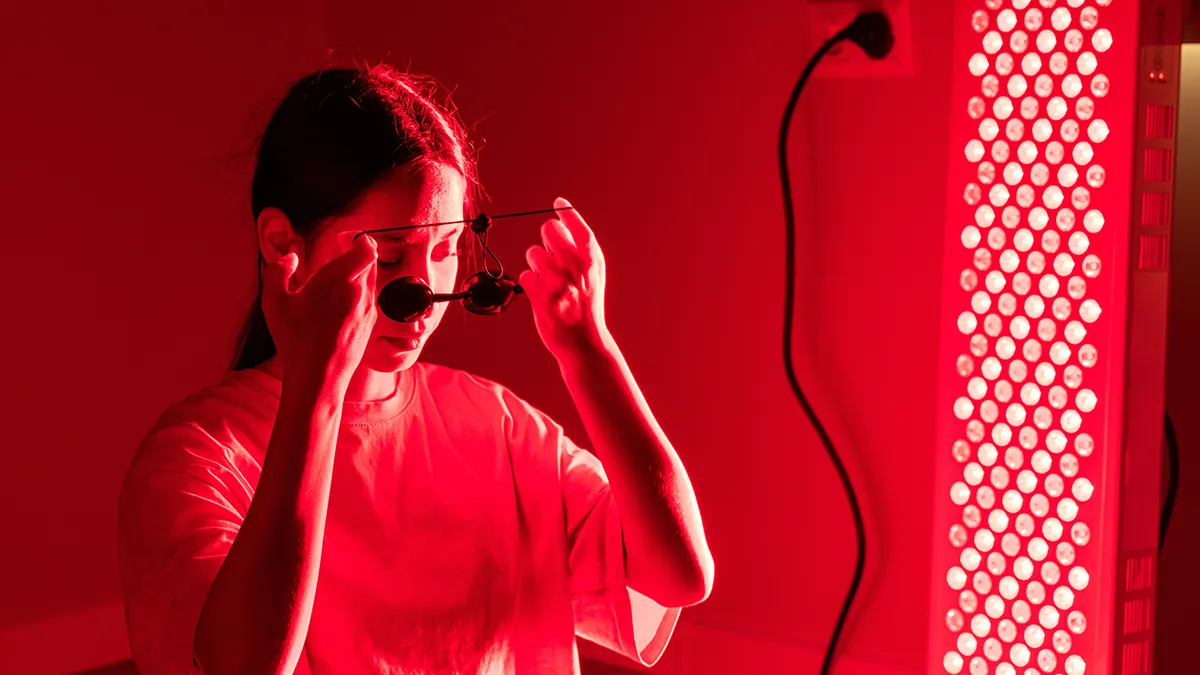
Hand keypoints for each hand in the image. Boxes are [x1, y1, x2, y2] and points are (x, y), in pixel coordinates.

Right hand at [261, 232, 378, 389]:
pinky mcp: (371, 325)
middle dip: (357, 257)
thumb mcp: (273, 301)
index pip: (366, 248)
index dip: (360, 240)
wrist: (319, 376)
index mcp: (338, 278)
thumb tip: (290, 258)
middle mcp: (360, 291)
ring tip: (336, 285)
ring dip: (358, 278)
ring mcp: (369, 309)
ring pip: (370, 282)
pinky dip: (358, 297)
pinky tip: (339, 308)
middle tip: (339, 258)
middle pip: (369, 263)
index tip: (346, 241)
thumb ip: (277, 271)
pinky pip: (369, 301)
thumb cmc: (295, 338)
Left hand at [519, 198, 610, 358]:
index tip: (559, 204)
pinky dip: (529, 284)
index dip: (567, 212)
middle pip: (549, 230)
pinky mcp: (542, 296)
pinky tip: (542, 295)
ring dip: (536, 265)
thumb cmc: (586, 305)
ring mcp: (559, 281)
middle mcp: (577, 267)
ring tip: (548, 281)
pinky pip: (525, 276)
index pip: (579, 225)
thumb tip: (560, 224)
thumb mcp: (594, 277)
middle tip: (550, 255)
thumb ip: (582, 251)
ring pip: (533, 253)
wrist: (584, 341)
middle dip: (546, 239)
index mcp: (592, 260)